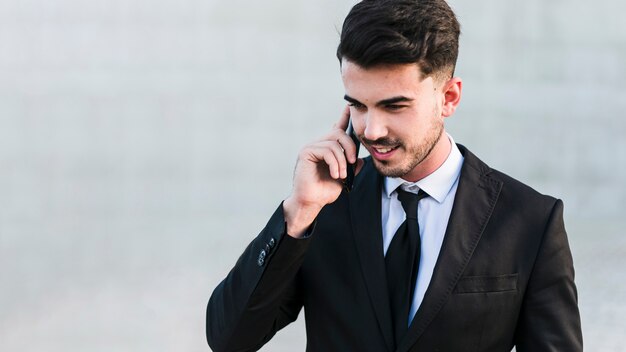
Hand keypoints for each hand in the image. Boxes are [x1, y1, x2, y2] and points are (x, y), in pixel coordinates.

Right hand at [283, 106, 361, 237]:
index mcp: (328, 148)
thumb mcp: (344, 178)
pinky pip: (327, 150)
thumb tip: (361, 160)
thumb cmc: (325, 191)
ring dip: (342, 161)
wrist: (311, 202)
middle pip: (339, 133)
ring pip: (334, 143)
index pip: (337, 128)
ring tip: (342, 175)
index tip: (350, 106)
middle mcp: (319, 144)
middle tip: (353, 162)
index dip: (344, 117)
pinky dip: (335, 163)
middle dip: (350, 146)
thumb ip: (352, 167)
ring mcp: (311, 147)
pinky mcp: (306, 152)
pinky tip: (336, 174)